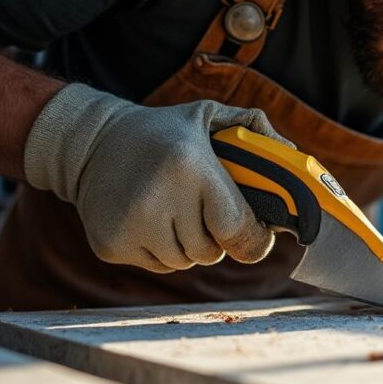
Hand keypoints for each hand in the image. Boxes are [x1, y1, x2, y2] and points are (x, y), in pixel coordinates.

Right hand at [24, 83, 289, 272]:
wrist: (90, 142)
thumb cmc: (164, 131)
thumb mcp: (208, 116)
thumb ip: (254, 129)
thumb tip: (292, 153)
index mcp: (190, 167)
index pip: (237, 229)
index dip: (254, 239)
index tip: (258, 237)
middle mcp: (159, 198)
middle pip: (212, 252)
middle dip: (217, 238)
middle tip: (205, 212)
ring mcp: (131, 225)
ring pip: (185, 262)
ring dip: (190, 246)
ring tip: (177, 213)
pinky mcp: (110, 244)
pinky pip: (159, 267)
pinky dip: (162, 251)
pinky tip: (151, 220)